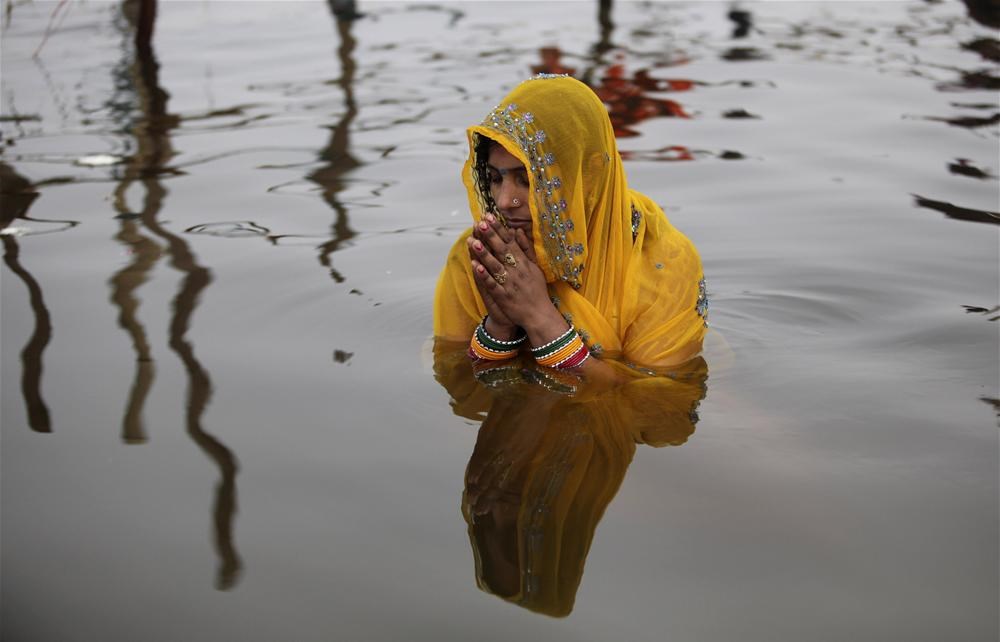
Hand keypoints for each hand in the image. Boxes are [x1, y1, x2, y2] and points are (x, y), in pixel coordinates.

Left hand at [469, 215, 562, 339]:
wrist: (539, 314)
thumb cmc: (537, 290)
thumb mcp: (535, 267)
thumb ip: (526, 249)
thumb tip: (517, 231)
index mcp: (524, 262)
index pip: (509, 242)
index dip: (499, 229)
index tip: (489, 217)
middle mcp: (517, 271)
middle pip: (502, 250)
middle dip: (490, 236)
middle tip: (480, 223)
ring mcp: (509, 284)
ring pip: (495, 266)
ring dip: (484, 253)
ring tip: (473, 241)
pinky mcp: (503, 297)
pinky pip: (492, 284)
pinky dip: (484, 275)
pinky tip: (475, 266)